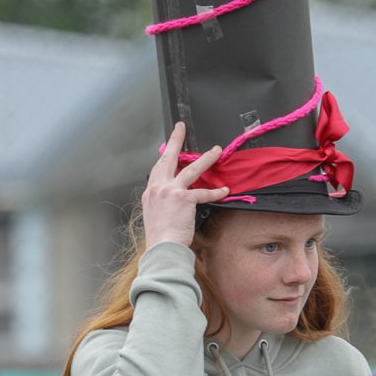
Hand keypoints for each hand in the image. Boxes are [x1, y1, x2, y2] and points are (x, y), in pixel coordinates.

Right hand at [141, 120, 228, 247]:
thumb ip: (162, 202)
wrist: (162, 248)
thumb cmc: (160, 237)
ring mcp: (170, 191)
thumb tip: (173, 198)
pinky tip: (225, 190)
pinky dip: (216, 192)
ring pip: (191, 169)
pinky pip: (204, 192)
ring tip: (216, 151)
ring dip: (206, 159)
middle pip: (168, 158)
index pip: (159, 168)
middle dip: (175, 140)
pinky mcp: (184, 199)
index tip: (169, 146)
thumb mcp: (155, 214)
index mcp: (151, 192)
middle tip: (180, 128)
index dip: (165, 155)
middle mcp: (158, 188)